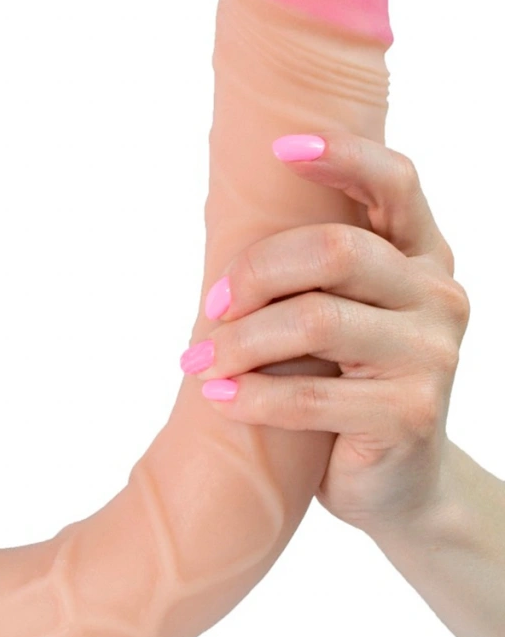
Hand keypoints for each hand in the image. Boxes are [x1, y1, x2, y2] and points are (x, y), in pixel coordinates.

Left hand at [178, 132, 470, 534]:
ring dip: (239, 341)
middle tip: (210, 306)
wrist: (396, 488)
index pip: (396, 183)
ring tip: (198, 362)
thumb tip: (228, 209)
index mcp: (424, 256)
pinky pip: (309, 395)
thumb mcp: (342, 316)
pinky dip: (251, 396)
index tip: (280, 148)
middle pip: (335, 249)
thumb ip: (316, 271)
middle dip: (255, 272)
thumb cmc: (349, 388)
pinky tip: (216, 398)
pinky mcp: (409, 413)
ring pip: (315, 321)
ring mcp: (432, 356)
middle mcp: (439, 296)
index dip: (342, 154)